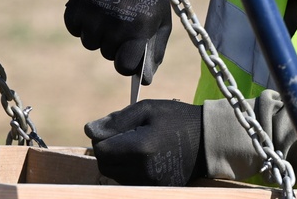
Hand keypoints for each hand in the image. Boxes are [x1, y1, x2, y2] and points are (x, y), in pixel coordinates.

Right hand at [64, 0, 171, 82]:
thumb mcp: (161, 17)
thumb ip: (155, 49)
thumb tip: (144, 78)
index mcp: (141, 24)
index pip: (124, 65)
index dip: (125, 62)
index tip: (128, 53)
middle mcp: (117, 17)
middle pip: (106, 53)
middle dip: (114, 42)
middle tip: (122, 19)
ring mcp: (95, 7)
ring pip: (88, 42)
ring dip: (97, 31)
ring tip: (110, 9)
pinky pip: (73, 26)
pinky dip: (80, 20)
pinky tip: (94, 5)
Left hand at [85, 100, 205, 185]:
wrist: (208, 140)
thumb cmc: (177, 118)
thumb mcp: (149, 109)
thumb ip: (117, 119)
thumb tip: (88, 130)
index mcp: (141, 147)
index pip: (101, 149)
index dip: (103, 136)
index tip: (117, 127)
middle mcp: (143, 170)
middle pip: (105, 165)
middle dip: (108, 150)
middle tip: (124, 135)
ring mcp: (150, 183)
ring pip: (115, 175)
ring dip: (118, 161)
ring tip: (137, 145)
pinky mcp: (156, 188)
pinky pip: (130, 182)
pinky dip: (130, 169)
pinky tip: (145, 156)